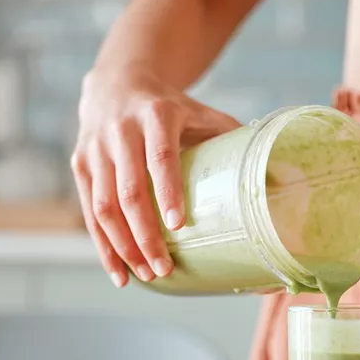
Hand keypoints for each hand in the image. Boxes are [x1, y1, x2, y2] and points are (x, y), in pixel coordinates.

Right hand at [70, 65, 240, 286]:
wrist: (116, 83)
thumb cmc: (172, 108)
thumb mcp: (203, 112)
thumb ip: (233, 138)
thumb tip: (279, 175)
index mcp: (157, 115)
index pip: (160, 158)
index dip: (168, 192)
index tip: (179, 226)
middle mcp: (120, 130)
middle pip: (128, 191)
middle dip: (145, 235)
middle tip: (164, 268)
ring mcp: (95, 148)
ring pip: (103, 206)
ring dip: (123, 246)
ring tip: (146, 275)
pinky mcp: (79, 164)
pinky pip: (88, 212)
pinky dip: (103, 245)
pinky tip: (120, 272)